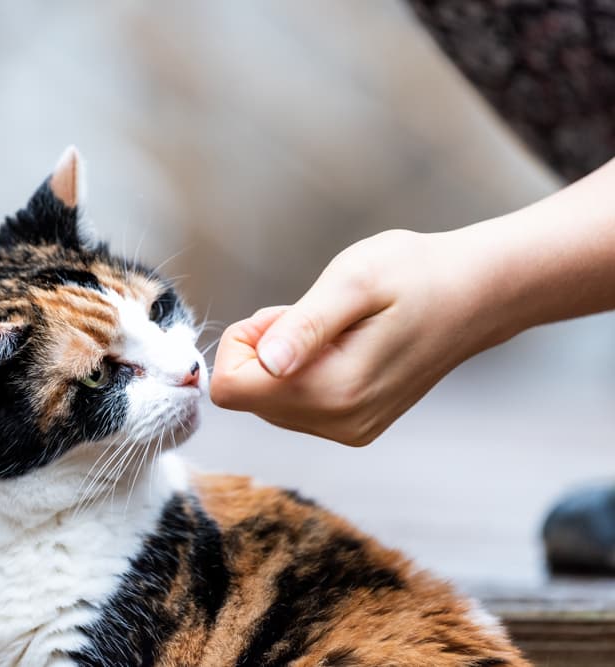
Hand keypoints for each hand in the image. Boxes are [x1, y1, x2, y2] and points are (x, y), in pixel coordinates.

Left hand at [209, 229, 492, 444]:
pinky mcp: (356, 426)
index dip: (241, 344)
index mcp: (334, 391)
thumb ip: (304, 325)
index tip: (283, 315)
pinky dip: (302, 372)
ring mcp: (349, 430)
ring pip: (268, 402)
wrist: (479, 295)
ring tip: (334, 328)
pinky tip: (343, 345)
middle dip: (263, 350)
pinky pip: (295, 406)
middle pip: (248, 396)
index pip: (230, 389)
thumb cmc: (417, 274)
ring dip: (282, 361)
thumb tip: (266, 363)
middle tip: (313, 316)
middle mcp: (339, 423)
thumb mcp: (354, 280)